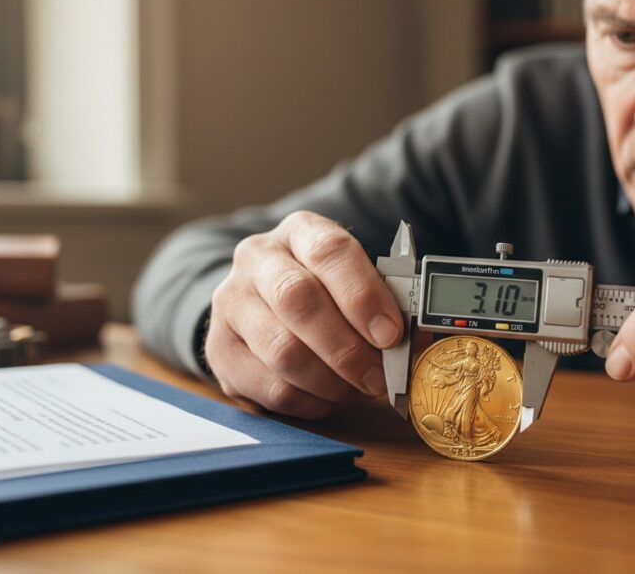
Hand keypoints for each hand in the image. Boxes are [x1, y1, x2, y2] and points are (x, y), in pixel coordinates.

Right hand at [205, 211, 403, 417]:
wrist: (262, 300)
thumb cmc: (325, 291)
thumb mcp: (356, 280)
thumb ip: (385, 303)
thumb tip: (415, 341)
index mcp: (300, 231)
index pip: (329, 251)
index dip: (363, 295)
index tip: (391, 333)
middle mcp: (257, 259)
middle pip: (298, 300)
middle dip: (346, 348)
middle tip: (378, 377)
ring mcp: (231, 303)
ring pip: (282, 351)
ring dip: (330, 382)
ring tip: (357, 391)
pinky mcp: (219, 349)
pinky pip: (268, 387)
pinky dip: (308, 402)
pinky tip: (328, 398)